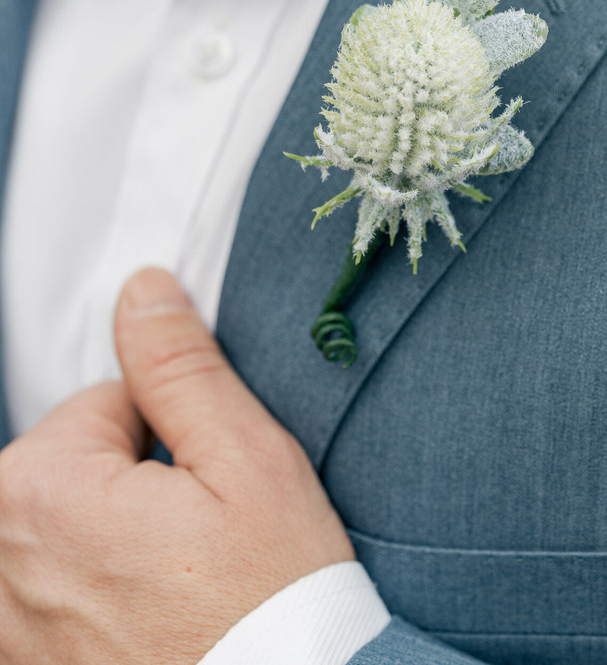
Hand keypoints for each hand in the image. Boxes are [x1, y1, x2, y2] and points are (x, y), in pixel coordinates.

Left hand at [0, 267, 353, 664]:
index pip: (108, 403)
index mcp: (38, 487)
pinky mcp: (25, 663)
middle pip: (79, 468)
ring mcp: (6, 623)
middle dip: (138, 490)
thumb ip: (180, 367)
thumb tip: (143, 291)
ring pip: (70, 532)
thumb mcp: (246, 459)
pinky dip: (99, 605)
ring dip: (117, 550)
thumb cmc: (268, 604)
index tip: (209, 496)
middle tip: (200, 548)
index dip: (176, 437)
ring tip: (178, 597)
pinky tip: (151, 632)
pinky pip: (57, 596)